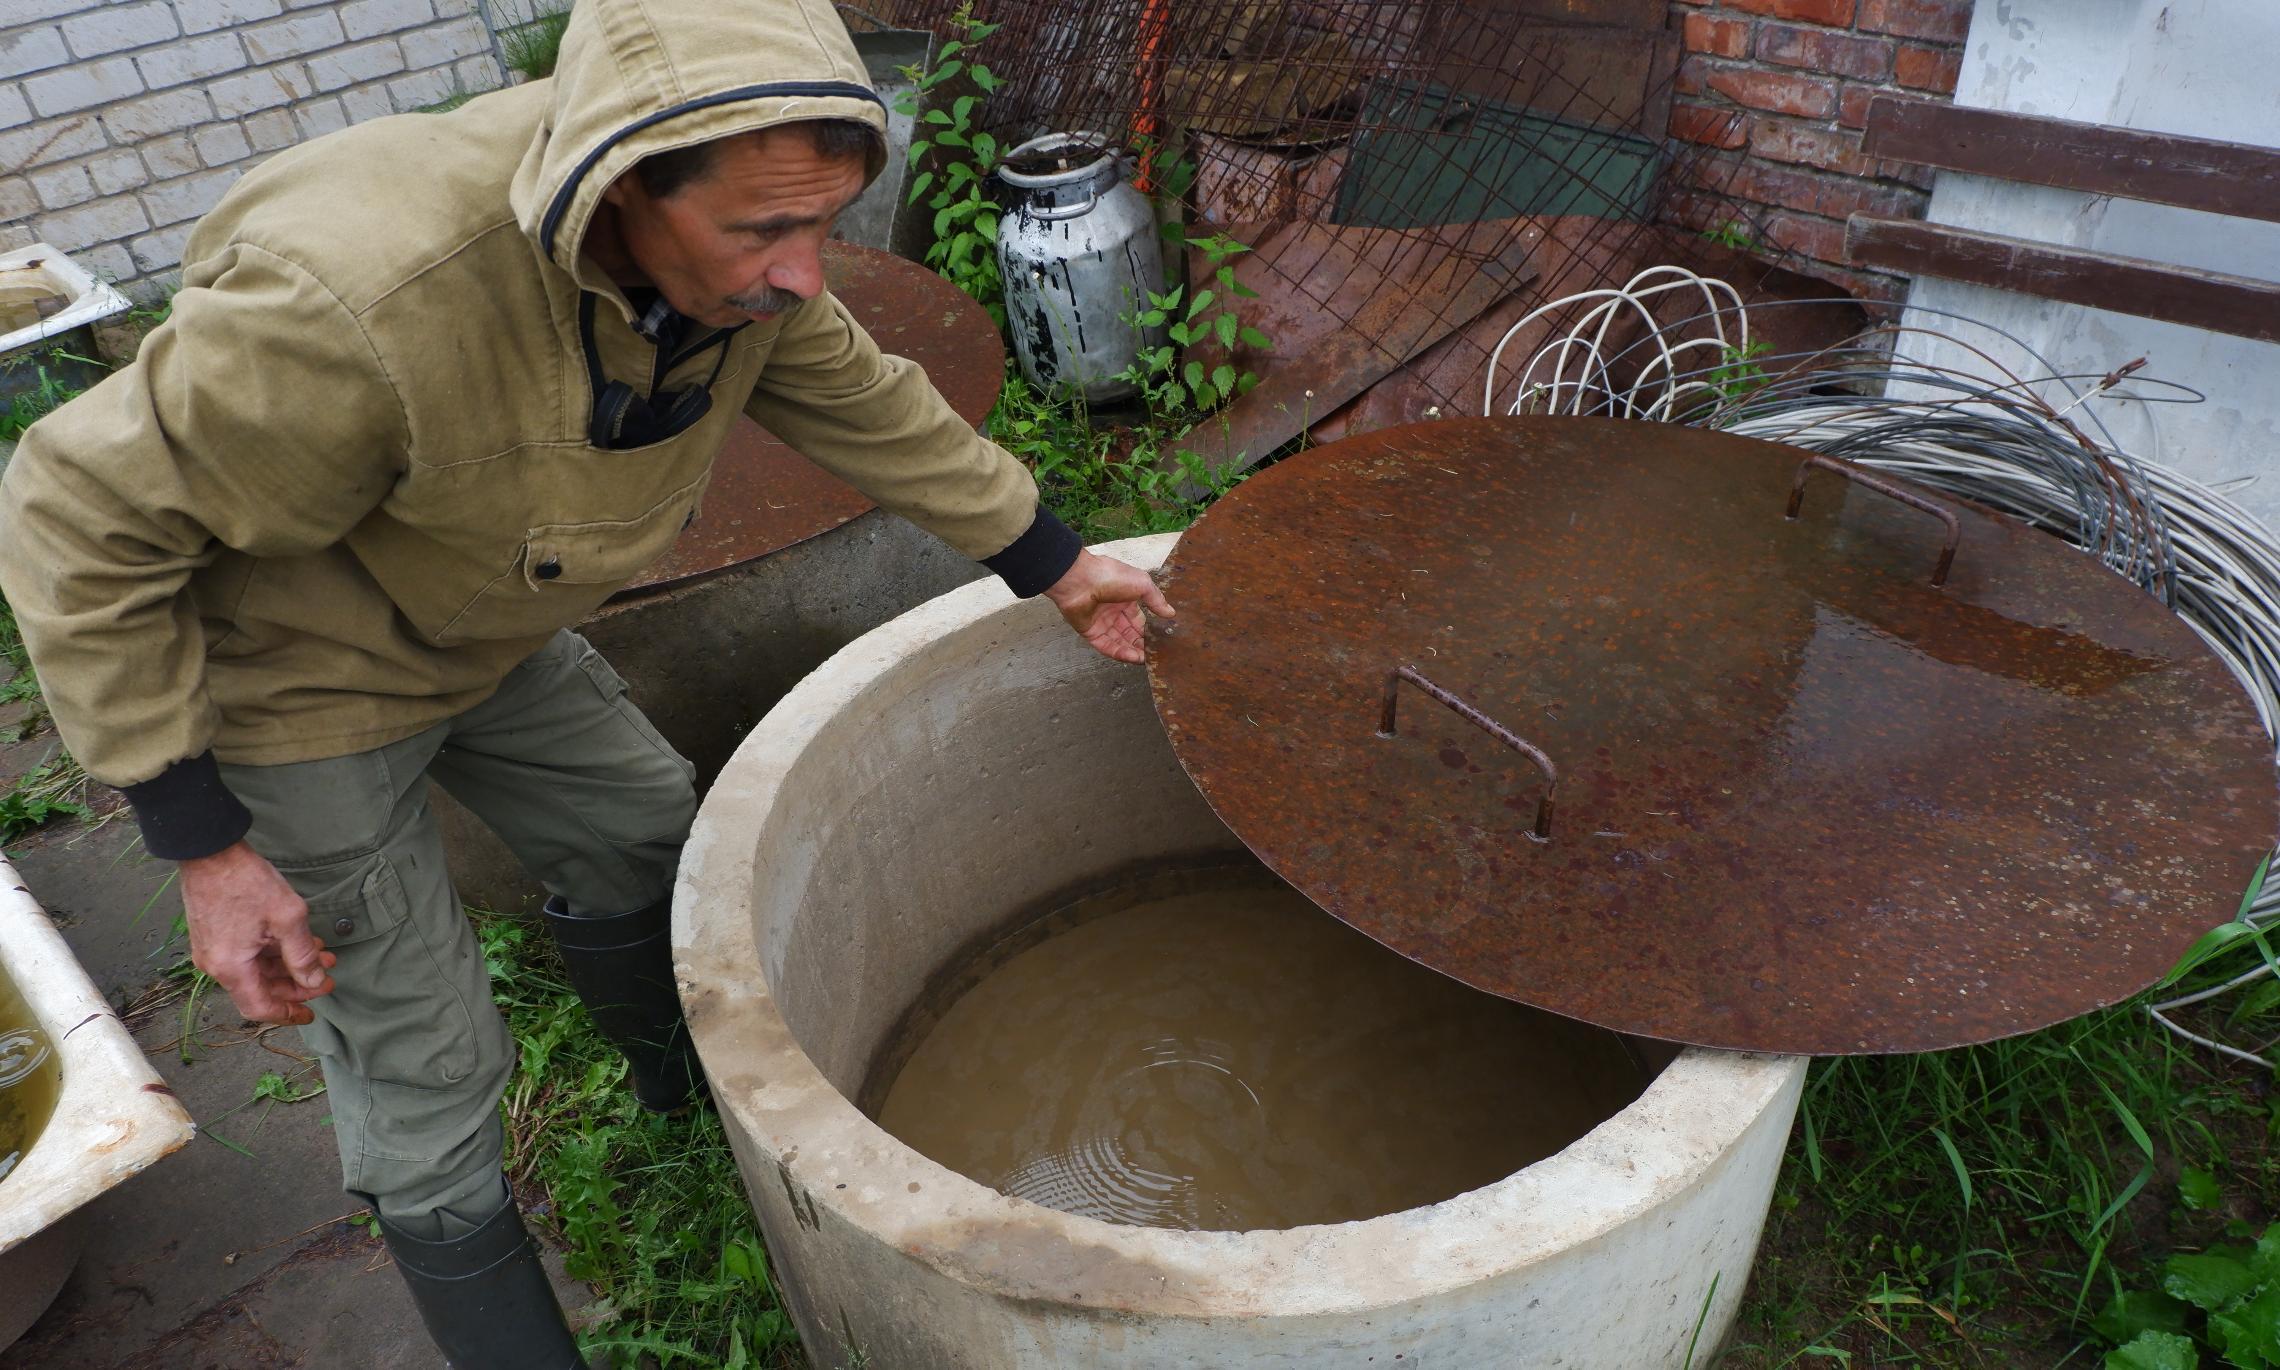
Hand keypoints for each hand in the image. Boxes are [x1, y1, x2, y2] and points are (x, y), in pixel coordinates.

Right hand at [179, 841, 337, 1025]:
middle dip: (296, 985)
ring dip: (288, 965)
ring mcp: (213, 949)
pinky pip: (246, 954)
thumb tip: (313, 981)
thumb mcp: (287, 918)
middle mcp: (216, 965)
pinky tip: (298, 941)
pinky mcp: (214, 935)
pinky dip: (272, 952)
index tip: (311, 1012)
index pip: (259, 1008)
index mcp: (231, 968)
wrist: (210, 851)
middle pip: (260, 989)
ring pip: (255, 970)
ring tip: (322, 953)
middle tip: (326, 976)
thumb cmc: (246, 882)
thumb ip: (302, 955)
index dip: (287, 1014)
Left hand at [1041, 549, 1175, 663]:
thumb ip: (1156, 600)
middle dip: (1141, 644)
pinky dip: (1119, 652)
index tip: (1160, 642)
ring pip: (1119, 641)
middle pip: (1129, 633)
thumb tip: (1170, 613)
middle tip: (1155, 655)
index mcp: (1125, 598)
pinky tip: (1133, 658)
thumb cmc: (1111, 576)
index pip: (1139, 620)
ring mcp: (1101, 622)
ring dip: (1132, 651)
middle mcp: (1113, 611)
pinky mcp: (1090, 632)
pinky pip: (1106, 646)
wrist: (1080, 579)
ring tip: (1146, 660)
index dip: (1149, 631)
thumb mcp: (1142, 583)